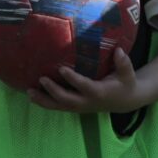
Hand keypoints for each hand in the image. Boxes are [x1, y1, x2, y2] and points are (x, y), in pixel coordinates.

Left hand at [28, 51, 143, 115]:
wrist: (124, 102)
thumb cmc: (125, 84)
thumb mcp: (128, 74)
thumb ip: (124, 63)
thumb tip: (118, 50)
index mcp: (99, 92)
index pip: (84, 86)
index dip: (73, 79)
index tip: (62, 69)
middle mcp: (87, 102)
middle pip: (67, 100)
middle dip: (53, 91)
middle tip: (41, 79)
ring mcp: (80, 107)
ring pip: (59, 106)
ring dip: (43, 100)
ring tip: (29, 92)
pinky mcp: (75, 107)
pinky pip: (58, 107)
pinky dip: (45, 102)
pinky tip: (32, 96)